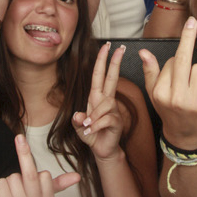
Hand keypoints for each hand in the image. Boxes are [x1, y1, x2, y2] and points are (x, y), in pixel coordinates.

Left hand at [0, 134, 78, 196]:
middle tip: (19, 137)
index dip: (34, 173)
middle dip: (24, 152)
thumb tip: (78, 176)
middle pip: (32, 174)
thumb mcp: (38, 194)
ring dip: (6, 182)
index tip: (28, 185)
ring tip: (5, 195)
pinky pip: (2, 182)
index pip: (45, 175)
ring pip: (14, 177)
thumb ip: (56, 185)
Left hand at [71, 44, 126, 160]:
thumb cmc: (91, 135)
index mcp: (96, 97)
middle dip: (114, 62)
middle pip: (112, 78)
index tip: (107, 47)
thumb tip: (78, 115)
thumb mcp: (78, 127)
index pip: (99, 76)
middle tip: (119, 48)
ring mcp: (113, 110)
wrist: (101, 149)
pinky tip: (91, 131)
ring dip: (94, 115)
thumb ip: (76, 121)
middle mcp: (106, 101)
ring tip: (87, 126)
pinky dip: (96, 125)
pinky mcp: (116, 121)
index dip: (102, 61)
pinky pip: (106, 119)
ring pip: (105, 104)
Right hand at [139, 19, 196, 149]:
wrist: (184, 135)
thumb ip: (150, 72)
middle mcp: (175, 97)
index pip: (171, 63)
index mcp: (160, 93)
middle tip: (192, 20)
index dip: (174, 63)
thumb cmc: (169, 110)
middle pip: (184, 59)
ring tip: (193, 87)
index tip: (178, 55)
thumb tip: (143, 52)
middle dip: (188, 37)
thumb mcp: (154, 94)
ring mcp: (193, 101)